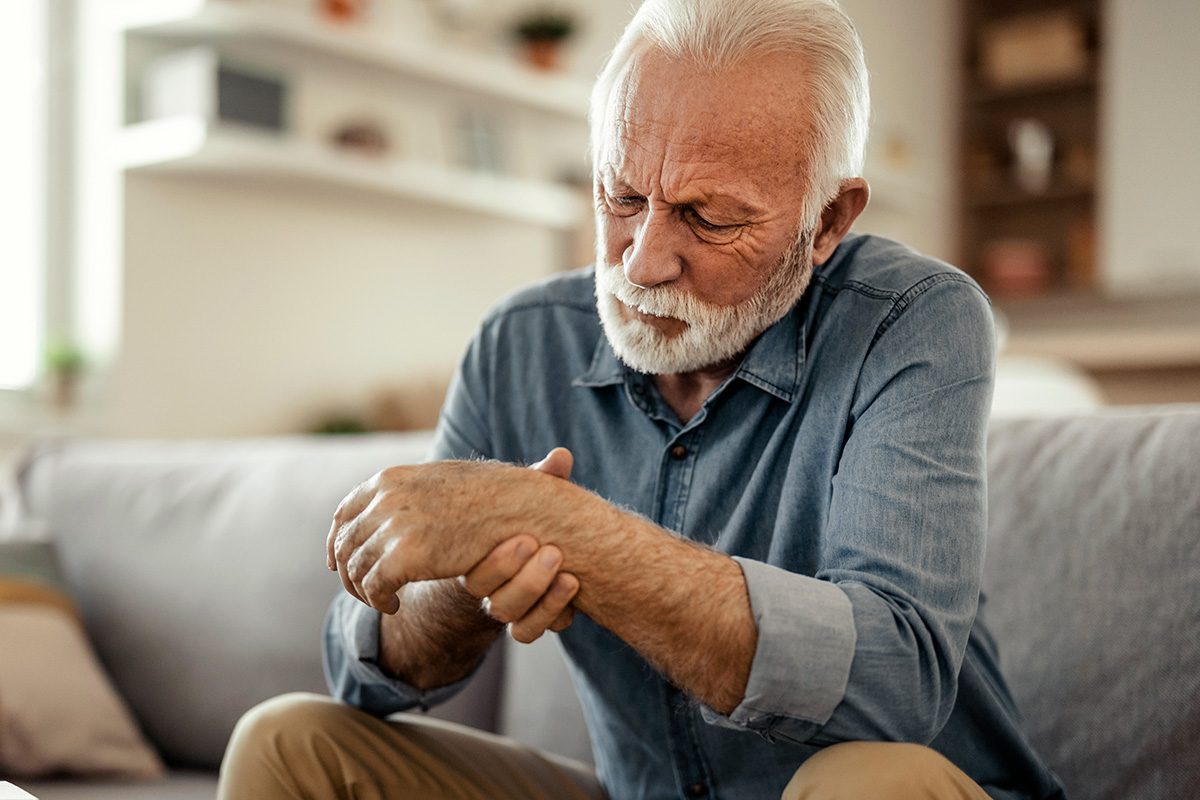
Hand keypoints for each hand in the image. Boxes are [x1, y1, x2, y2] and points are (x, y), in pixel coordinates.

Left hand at [326, 447, 579, 617]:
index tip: (338, 560)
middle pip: (345, 544)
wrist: (521, 508)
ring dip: (364, 591)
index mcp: (391, 479)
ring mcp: (394, 527)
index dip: (337, 540)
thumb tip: (396, 495)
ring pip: (356, 570)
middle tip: (362, 590)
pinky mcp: (405, 557)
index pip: (346, 512)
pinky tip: (395, 606)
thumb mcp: (450, 478)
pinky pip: (374, 587)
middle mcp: (386, 499)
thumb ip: (418, 488)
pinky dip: (379, 601)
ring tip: (384, 601)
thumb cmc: (497, 494)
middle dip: (347, 571)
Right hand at [459, 449, 579, 641]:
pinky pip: (528, 633)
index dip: (500, 563)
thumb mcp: (525, 497)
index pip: (474, 571)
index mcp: (475, 554)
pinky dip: (552, 616)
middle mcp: (484, 585)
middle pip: (492, 598)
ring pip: (513, 619)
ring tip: (570, 577)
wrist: (526, 550)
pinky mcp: (526, 620)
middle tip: (551, 553)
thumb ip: (539, 480)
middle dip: (524, 579)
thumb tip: (562, 456)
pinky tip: (573, 591)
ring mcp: (504, 605)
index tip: (530, 539)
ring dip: (542, 600)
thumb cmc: (519, 518)